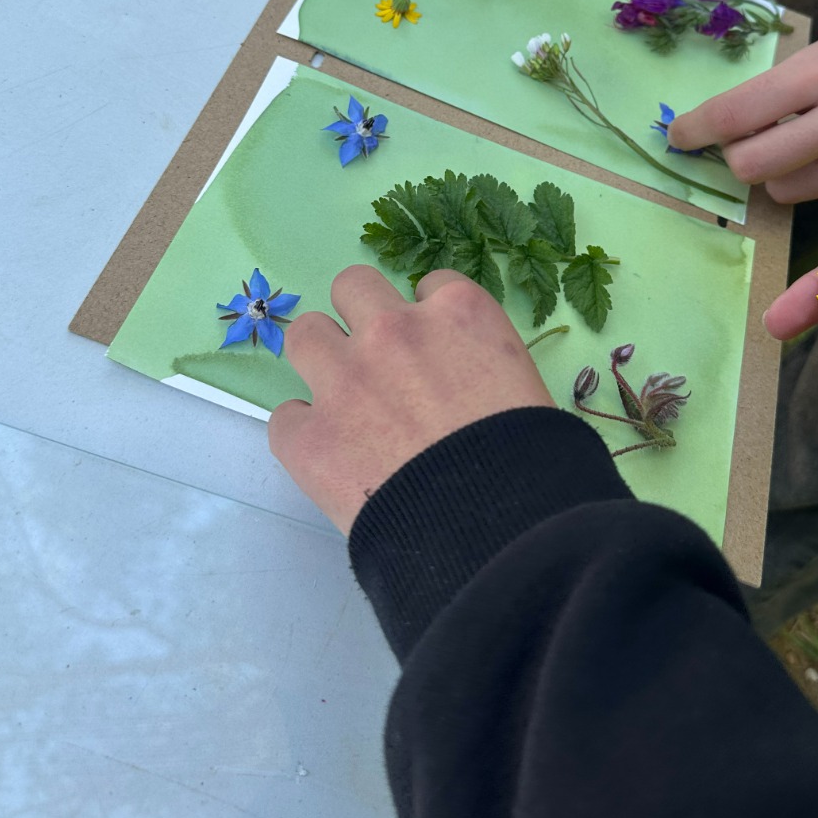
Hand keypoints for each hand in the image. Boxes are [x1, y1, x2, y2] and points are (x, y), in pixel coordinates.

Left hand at [269, 265, 552, 533]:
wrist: (497, 531)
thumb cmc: (532, 464)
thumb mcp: (524, 388)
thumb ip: (483, 364)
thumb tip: (465, 386)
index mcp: (458, 313)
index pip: (430, 286)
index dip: (430, 319)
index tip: (435, 351)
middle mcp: (394, 330)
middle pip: (353, 286)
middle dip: (362, 318)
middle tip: (377, 361)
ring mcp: (344, 379)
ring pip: (304, 333)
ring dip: (321, 360)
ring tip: (341, 399)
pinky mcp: (308, 436)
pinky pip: (285, 417)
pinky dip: (306, 434)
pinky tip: (332, 458)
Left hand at [669, 0, 817, 205]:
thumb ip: (785, 88)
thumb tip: (721, 127)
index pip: (737, 115)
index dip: (695, 131)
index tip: (678, 137)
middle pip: (755, 168)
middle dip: (736, 159)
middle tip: (743, 143)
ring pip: (790, 193)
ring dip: (779, 175)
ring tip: (801, 146)